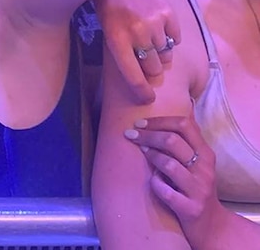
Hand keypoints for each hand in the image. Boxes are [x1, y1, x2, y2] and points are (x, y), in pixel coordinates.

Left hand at [96, 0, 180, 102]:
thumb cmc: (109, 11)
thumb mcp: (108, 34)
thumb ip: (124, 54)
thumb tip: (144, 79)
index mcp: (116, 40)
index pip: (132, 74)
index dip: (141, 91)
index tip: (149, 99)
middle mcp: (137, 33)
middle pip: (153, 68)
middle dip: (152, 70)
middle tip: (147, 61)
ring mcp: (154, 22)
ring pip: (166, 55)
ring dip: (161, 54)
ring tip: (151, 43)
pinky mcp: (168, 13)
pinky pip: (176, 38)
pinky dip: (170, 39)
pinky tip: (159, 30)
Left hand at [124, 115, 224, 245]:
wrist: (211, 223)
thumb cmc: (195, 186)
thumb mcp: (196, 162)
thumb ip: (184, 142)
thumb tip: (157, 118)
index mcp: (206, 153)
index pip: (184, 125)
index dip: (159, 120)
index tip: (139, 123)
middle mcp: (205, 169)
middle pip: (172, 141)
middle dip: (147, 135)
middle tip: (130, 135)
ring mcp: (198, 189)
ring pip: (169, 164)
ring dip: (151, 156)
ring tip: (141, 152)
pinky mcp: (190, 208)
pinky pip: (165, 191)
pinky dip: (154, 183)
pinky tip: (152, 181)